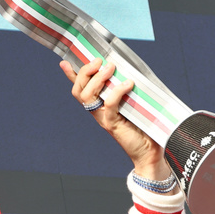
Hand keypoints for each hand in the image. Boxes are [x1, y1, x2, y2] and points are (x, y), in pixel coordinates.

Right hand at [60, 58, 167, 179]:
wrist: (149, 152)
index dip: (71, 76)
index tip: (65, 63)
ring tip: (111, 68)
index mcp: (99, 106)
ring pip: (88, 96)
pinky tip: (128, 84)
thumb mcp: (132, 104)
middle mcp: (97, 112)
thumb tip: (128, 71)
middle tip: (101, 61)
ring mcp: (103, 119)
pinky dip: (117, 91)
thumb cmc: (143, 126)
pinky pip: (109, 104)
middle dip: (86, 72)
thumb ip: (125, 91)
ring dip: (98, 79)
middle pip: (80, 90)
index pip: (80, 89)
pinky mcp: (112, 124)